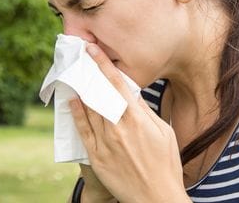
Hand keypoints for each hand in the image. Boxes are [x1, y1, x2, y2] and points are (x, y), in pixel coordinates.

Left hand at [69, 43, 188, 202]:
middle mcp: (119, 127)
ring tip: (75, 75)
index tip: (92, 50)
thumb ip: (146, 112)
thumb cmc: (165, 164)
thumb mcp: (163, 132)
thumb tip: (133, 95)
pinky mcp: (97, 157)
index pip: (117, 84)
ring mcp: (106, 142)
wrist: (155, 197)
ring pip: (89, 109)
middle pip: (99, 93)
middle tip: (80, 57)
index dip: (103, 64)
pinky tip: (73, 102)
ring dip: (81, 89)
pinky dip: (77, 114)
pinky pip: (83, 131)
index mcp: (138, 118)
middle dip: (89, 72)